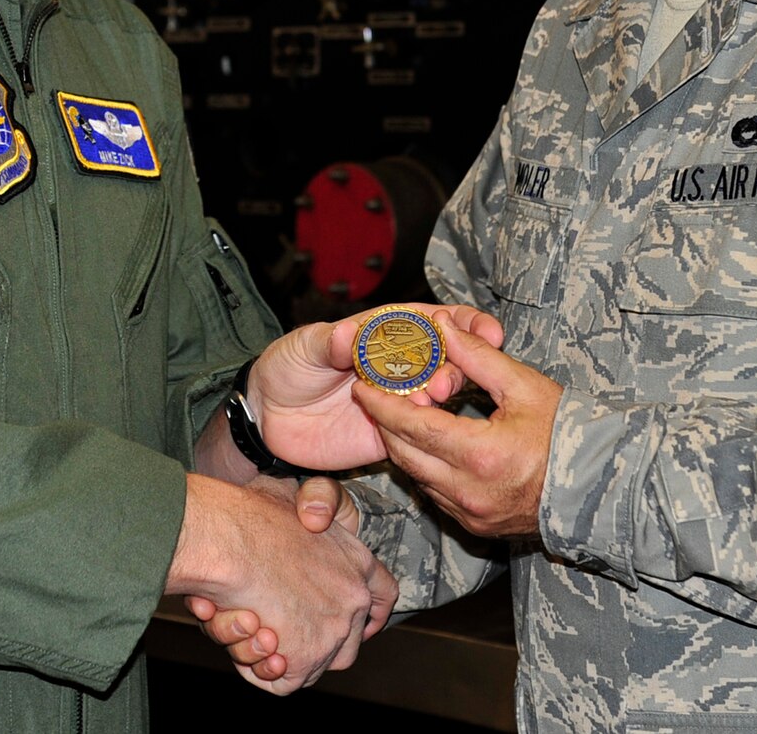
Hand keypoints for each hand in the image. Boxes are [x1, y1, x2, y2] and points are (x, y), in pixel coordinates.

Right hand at [169, 475, 395, 692]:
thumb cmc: (248, 512)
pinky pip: (282, 682)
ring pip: (311, 664)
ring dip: (275, 654)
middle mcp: (354, 601)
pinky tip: (242, 637)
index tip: (353, 619)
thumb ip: (305, 507)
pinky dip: (258, 669)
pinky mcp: (304, 660)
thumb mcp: (289, 496)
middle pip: (347, 641)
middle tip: (275, 628)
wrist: (229, 541)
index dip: (368, 612)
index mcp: (357, 562)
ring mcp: (332, 633)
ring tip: (244, 621)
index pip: (384, 595)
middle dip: (313, 641)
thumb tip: (310, 515)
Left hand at [251, 303, 504, 471]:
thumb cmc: (288, 365)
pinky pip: (415, 433)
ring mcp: (399, 400)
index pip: (435, 322)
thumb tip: (349, 333)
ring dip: (443, 398)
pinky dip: (425, 432)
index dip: (464, 323)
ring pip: (435, 398)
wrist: (269, 415)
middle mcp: (401, 365)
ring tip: (436, 401)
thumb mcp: (305, 346)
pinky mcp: (391, 434)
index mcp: (386, 332)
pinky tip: (426, 431)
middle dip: (456, 367)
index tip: (486, 330)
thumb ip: (328, 341)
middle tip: (448, 381)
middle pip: (443, 361)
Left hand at [353, 318, 559, 538]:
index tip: (362, 386)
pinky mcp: (477, 527)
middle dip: (385, 425)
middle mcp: (470, 491)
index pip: (413, 426)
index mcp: (481, 454)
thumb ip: (478, 356)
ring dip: (403, 448)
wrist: (604, 485)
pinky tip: (425, 447)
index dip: (383, 405)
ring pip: (418, 478)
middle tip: (372, 397)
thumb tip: (442, 327)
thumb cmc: (569, 430)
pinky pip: (436, 496)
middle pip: (407, 455)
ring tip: (395, 417)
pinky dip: (425, 470)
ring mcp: (472, 514)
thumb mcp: (525, 385)